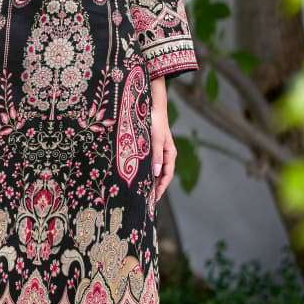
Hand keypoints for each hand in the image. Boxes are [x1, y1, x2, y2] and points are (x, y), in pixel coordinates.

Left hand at [149, 77, 175, 202]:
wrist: (150, 103)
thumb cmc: (154, 120)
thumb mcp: (154, 139)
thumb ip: (156, 156)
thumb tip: (157, 174)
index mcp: (169, 152)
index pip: (167, 175)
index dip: (161, 188)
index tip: (153, 200)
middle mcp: (164, 153)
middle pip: (160, 174)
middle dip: (154, 187)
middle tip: (144, 200)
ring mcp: (156, 150)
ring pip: (153, 169)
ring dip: (147, 179)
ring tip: (138, 191)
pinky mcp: (148, 146)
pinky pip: (146, 162)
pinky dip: (142, 170)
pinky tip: (134, 175)